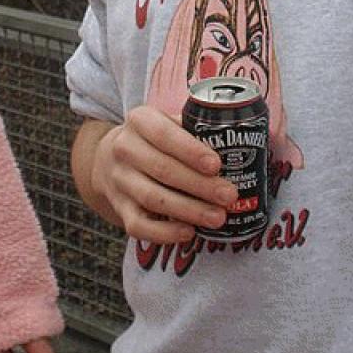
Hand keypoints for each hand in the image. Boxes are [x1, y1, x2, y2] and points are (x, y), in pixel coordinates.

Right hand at [94, 105, 237, 244]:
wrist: (110, 158)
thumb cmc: (154, 139)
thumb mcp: (167, 121)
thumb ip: (195, 127)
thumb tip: (243, 141)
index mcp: (140, 120)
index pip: (163, 134)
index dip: (191, 151)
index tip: (216, 164)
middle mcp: (124, 148)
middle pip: (163, 169)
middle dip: (200, 185)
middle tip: (229, 195)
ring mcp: (119, 179)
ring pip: (153, 198)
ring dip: (189, 210)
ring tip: (218, 217)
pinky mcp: (119, 207)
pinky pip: (138, 225)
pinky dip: (164, 233)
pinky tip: (188, 233)